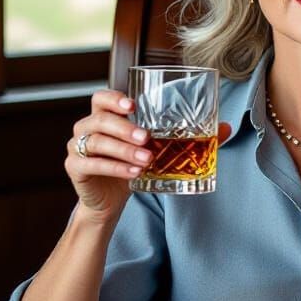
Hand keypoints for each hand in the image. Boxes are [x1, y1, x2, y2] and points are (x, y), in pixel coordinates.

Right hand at [66, 90, 230, 223]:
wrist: (109, 202)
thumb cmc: (133, 168)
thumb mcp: (158, 151)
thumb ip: (188, 138)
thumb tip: (224, 128)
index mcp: (105, 117)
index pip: (100, 98)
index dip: (114, 98)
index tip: (133, 105)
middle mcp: (87, 128)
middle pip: (99, 119)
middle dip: (124, 128)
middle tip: (147, 138)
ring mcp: (77, 147)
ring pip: (96, 141)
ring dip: (123, 150)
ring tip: (146, 159)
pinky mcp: (75, 168)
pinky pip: (91, 164)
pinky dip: (114, 168)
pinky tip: (133, 173)